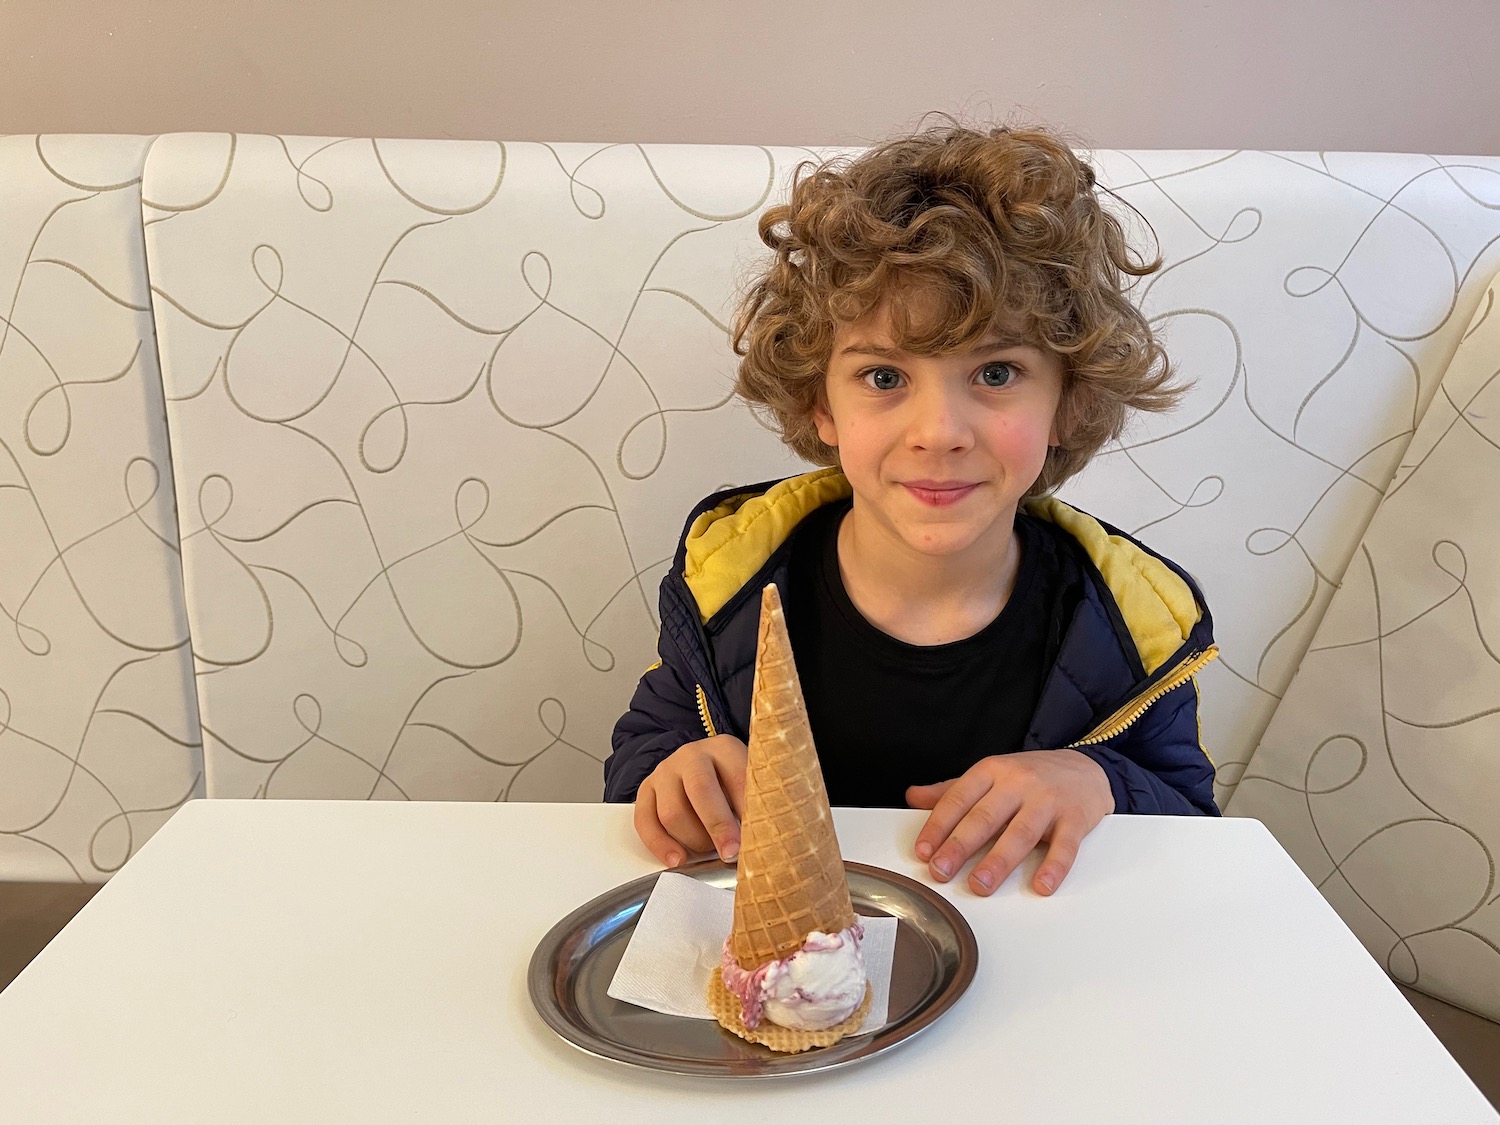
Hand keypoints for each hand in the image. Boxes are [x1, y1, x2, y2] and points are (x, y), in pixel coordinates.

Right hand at [634, 734, 748, 866]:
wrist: (705, 771)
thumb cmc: (733, 786)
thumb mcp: (752, 785)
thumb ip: (757, 807)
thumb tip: (762, 843)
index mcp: (724, 748)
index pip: (736, 776)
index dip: (746, 810)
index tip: (754, 838)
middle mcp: (691, 755)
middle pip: (700, 790)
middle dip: (717, 826)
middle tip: (730, 853)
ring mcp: (665, 771)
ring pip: (672, 812)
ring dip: (693, 840)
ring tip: (709, 851)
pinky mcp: (646, 790)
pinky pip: (645, 821)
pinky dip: (660, 845)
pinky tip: (677, 860)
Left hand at [905, 749, 1112, 896]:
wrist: (1085, 768)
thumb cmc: (1030, 777)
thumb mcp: (990, 776)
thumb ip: (952, 790)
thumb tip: (913, 797)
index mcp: (992, 771)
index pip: (959, 799)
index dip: (938, 825)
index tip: (923, 851)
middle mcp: (1018, 783)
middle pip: (985, 817)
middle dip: (960, 846)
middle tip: (941, 871)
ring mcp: (1048, 800)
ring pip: (1020, 833)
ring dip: (998, 861)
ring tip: (979, 885)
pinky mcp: (1076, 818)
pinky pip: (1065, 845)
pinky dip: (1054, 866)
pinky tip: (1041, 885)